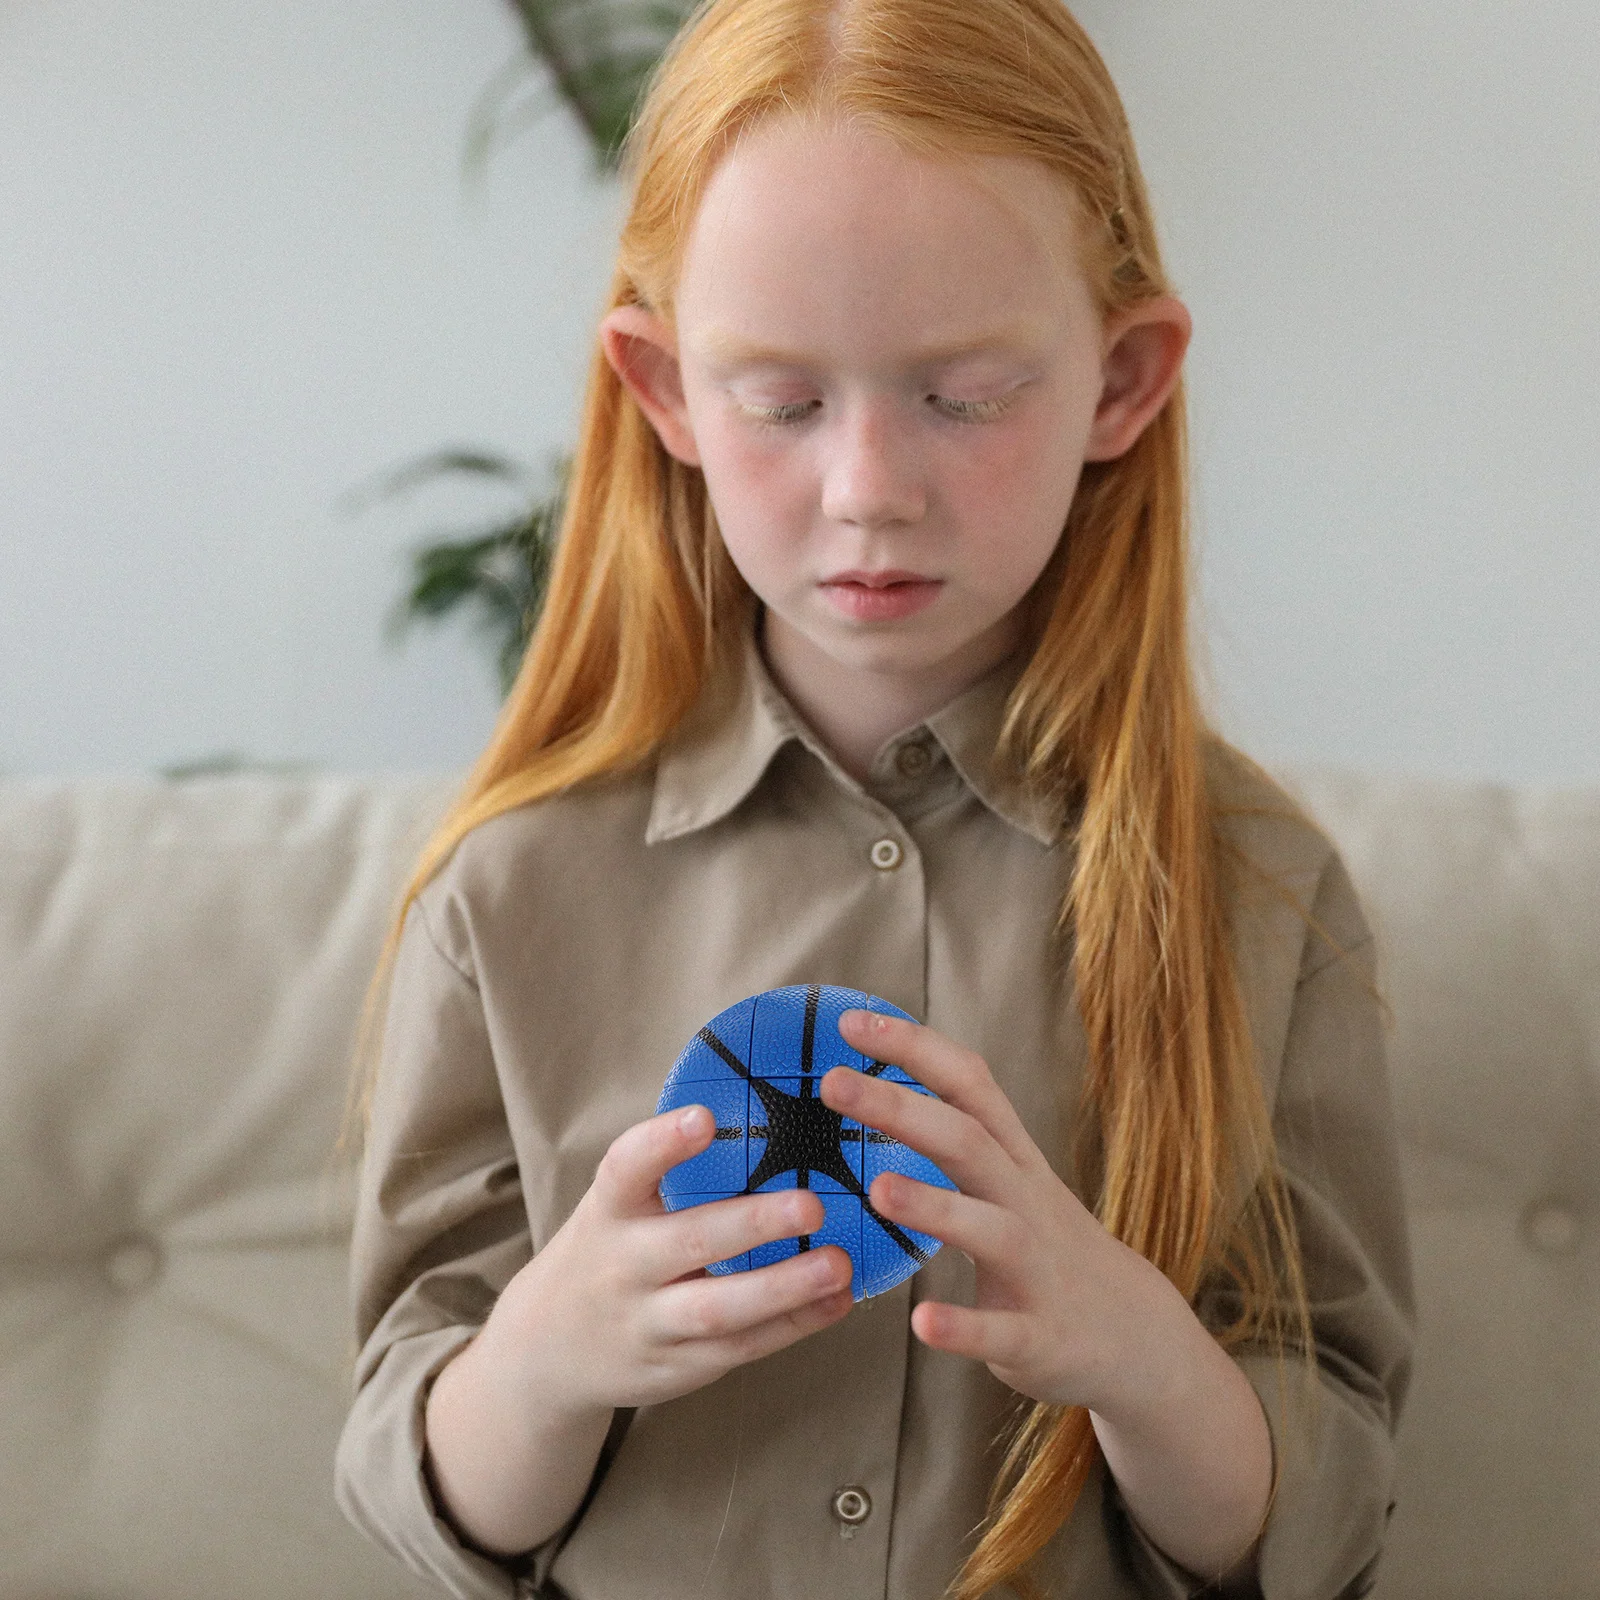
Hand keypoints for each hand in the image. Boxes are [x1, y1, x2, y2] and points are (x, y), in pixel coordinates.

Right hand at [483, 1103, 854, 1415]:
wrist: (549, 1348)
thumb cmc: (608, 1251)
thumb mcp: (616, 1207)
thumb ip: (669, 1172)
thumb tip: (765, 1111)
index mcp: (609, 1210)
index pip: (625, 1170)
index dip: (661, 1143)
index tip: (702, 1117)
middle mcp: (623, 1266)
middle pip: (687, 1243)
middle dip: (752, 1224)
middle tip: (811, 1204)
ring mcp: (648, 1323)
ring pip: (718, 1308)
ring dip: (784, 1287)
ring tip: (837, 1264)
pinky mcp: (678, 1367)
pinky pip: (740, 1347)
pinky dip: (793, 1325)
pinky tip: (837, 1301)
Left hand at [821, 1009, 1191, 1417]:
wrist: (1137, 1336)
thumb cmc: (1048, 1246)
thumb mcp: (1012, 1179)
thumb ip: (959, 1138)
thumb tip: (879, 1089)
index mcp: (1014, 1159)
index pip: (969, 1085)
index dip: (914, 1047)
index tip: (851, 1020)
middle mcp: (1026, 1201)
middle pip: (967, 1140)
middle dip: (901, 1108)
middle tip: (833, 1082)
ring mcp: (1038, 1269)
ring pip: (990, 1229)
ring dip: (935, 1207)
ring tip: (878, 1190)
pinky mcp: (1040, 1335)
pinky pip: (1001, 1331)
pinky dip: (964, 1327)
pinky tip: (923, 1325)